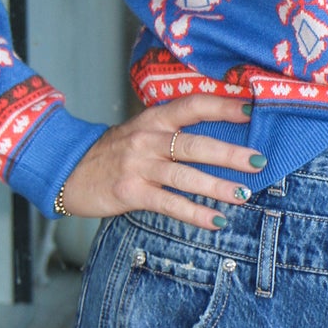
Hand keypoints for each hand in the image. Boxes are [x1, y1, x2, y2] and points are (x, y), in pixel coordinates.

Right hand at [56, 95, 260, 230]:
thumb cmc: (114, 152)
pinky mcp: (130, 192)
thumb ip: (173, 131)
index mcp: (153, 118)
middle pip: (194, 143)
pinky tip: (216, 221)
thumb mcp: (141, 131)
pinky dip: (195, 213)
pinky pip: (169, 203)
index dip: (223, 106)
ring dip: (217, 187)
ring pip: (184, 175)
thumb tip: (222, 138)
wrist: (68, 171)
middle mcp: (147, 138)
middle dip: (229, 153)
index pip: (193, 106)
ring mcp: (138, 166)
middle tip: (259, 161)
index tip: (252, 109)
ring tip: (244, 195)